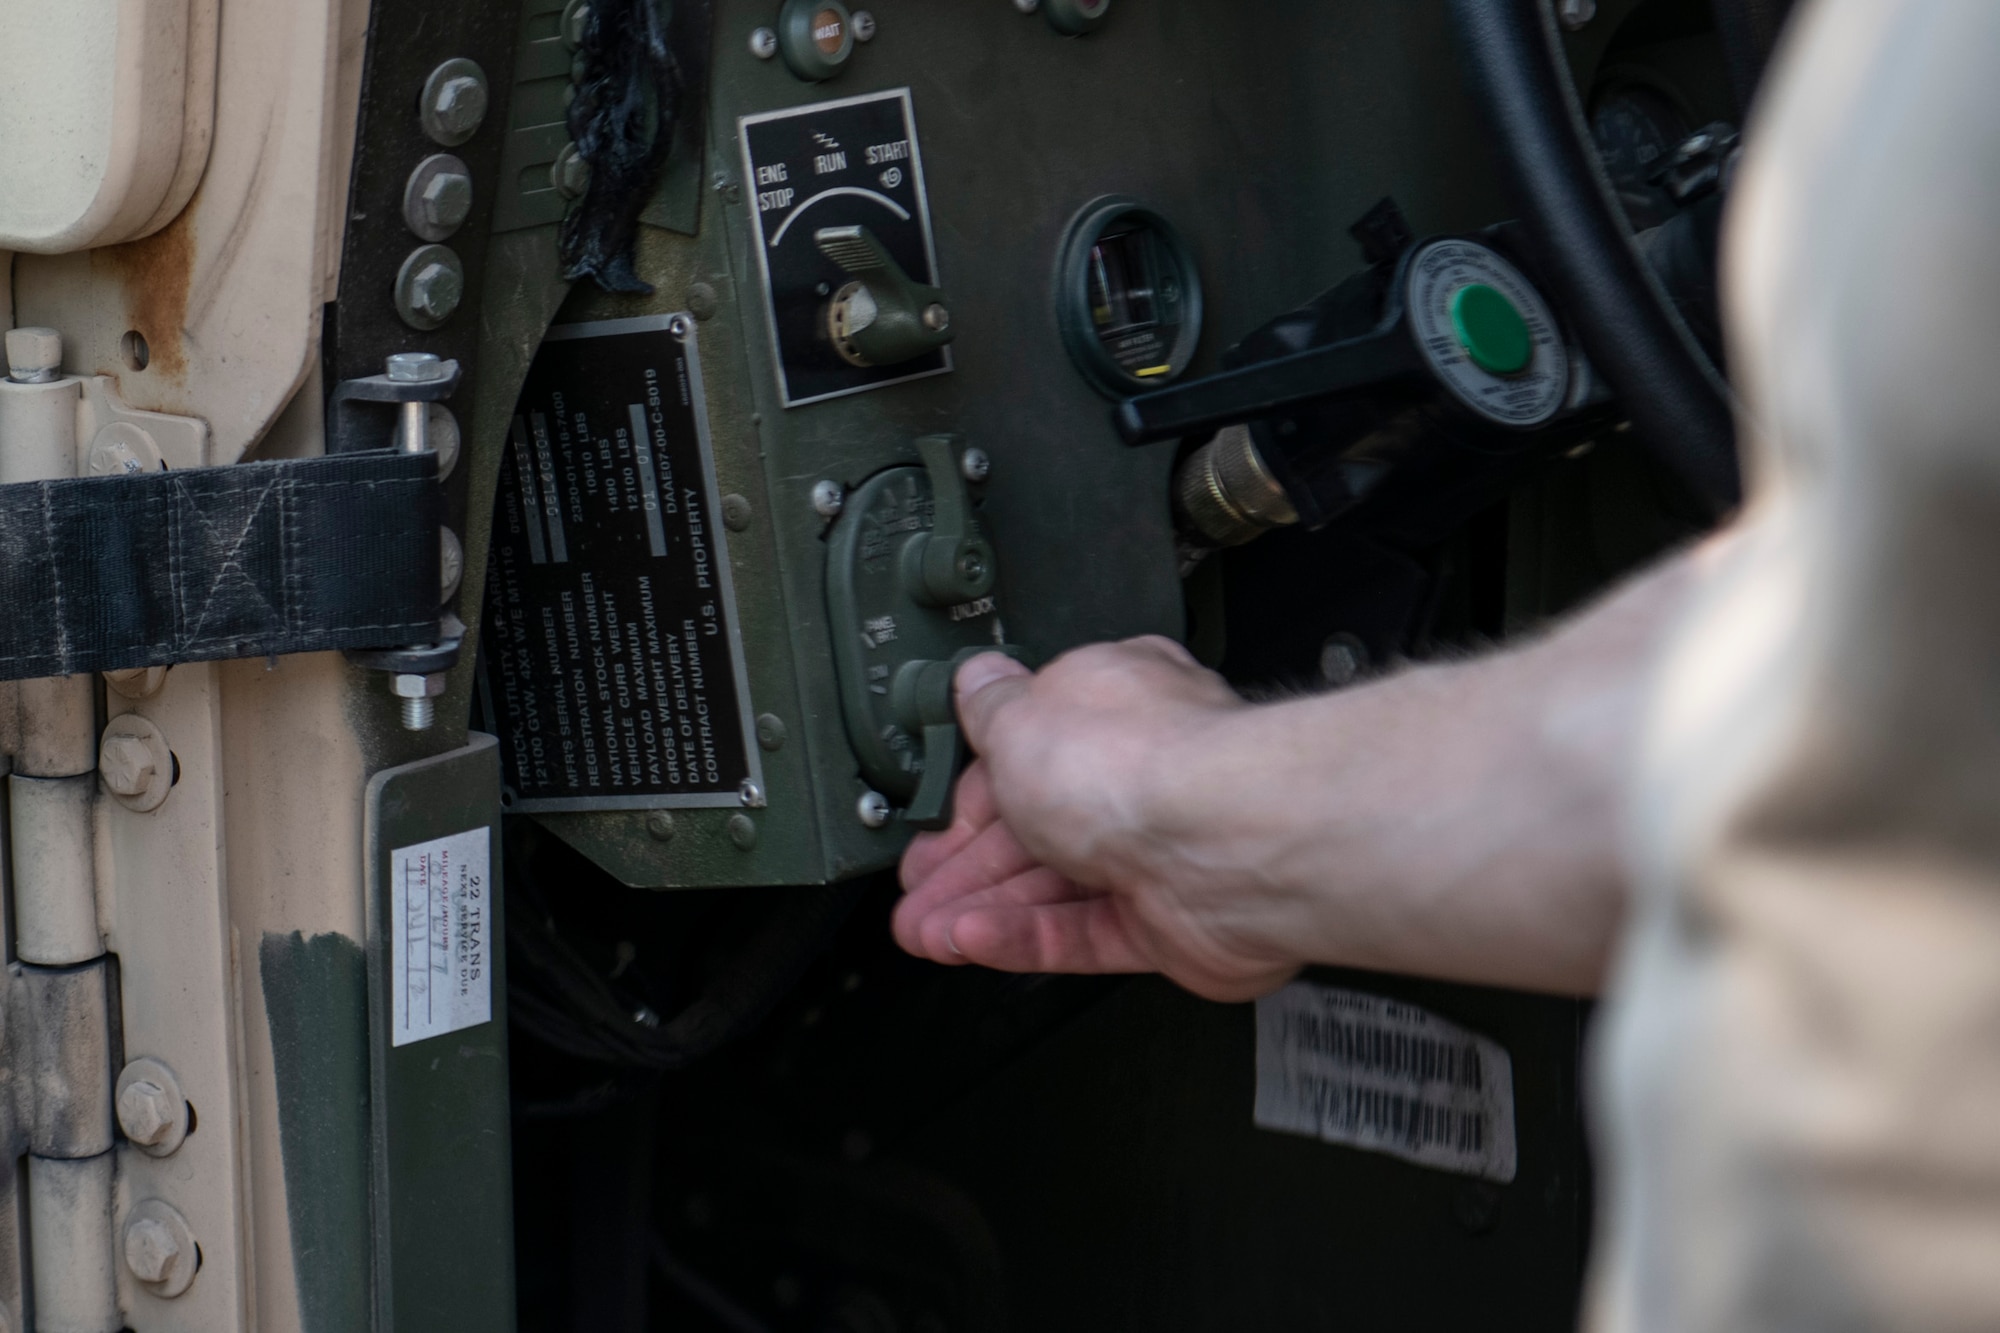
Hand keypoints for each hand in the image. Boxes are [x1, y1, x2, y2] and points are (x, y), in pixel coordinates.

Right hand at [892, 638, 1303, 1001]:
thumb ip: (991, 706)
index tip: (931, 821)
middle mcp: (1143, 772)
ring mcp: (1161, 851)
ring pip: (1055, 886)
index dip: (970, 789)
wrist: (1223, 844)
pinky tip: (975, 940)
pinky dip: (1026, 937)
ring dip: (983, 908)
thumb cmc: (1138, 762)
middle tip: (916, 891)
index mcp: (1114, 702)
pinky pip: (1083, 932)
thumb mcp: (1021, 714)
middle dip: (966, 863)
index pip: (1028, 747)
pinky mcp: (1169, 922)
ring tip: (925, 932)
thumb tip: (976, 680)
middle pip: (1037, 824)